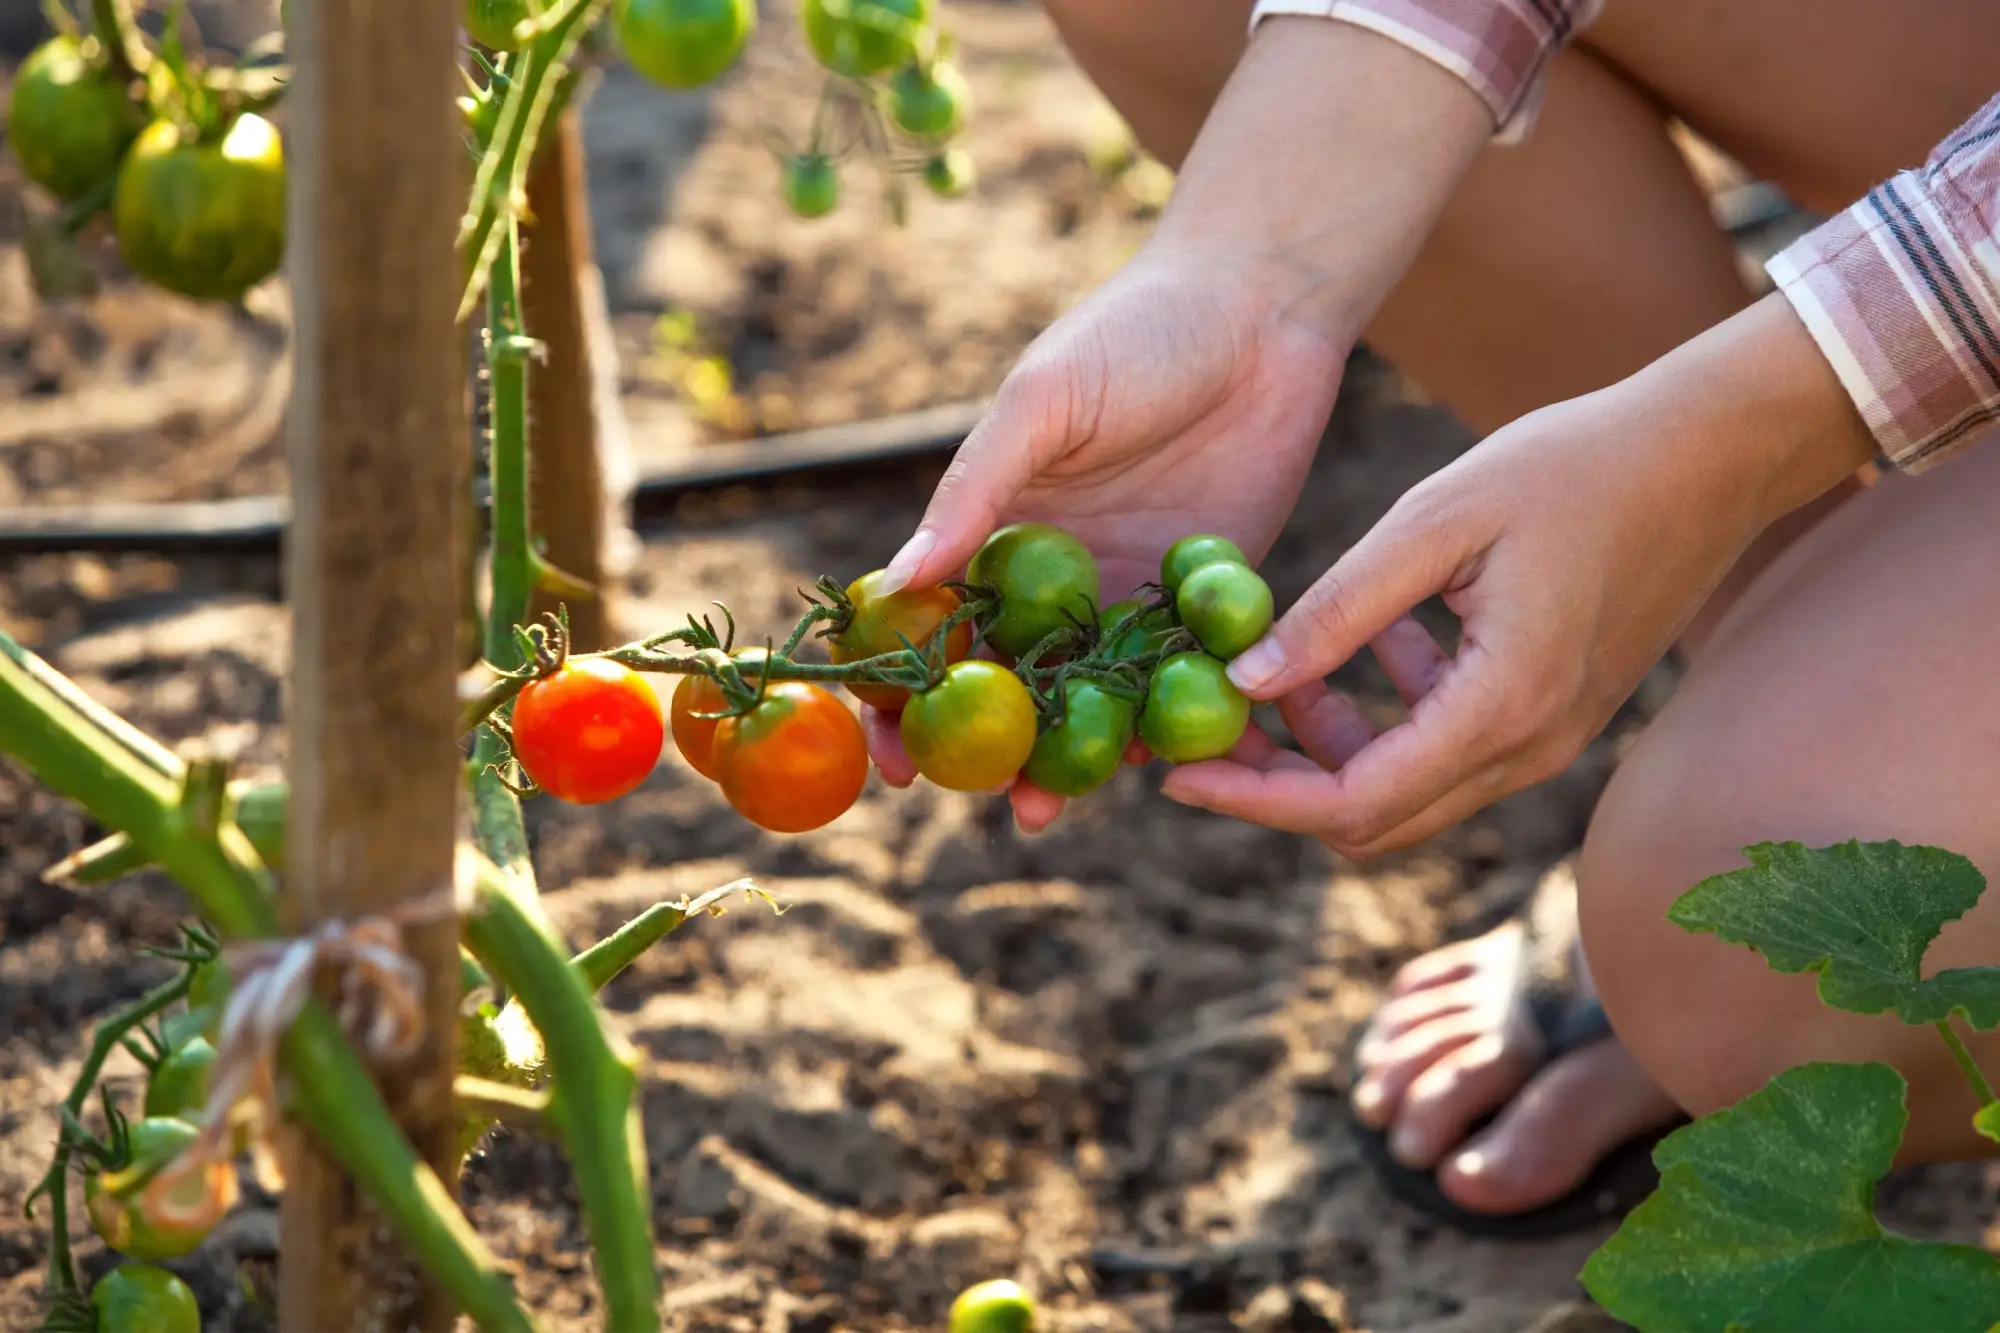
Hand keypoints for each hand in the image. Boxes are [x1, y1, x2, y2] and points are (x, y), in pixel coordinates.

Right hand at [864, 245, 1341, 827]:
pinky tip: (1155, 768)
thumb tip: (895, 584)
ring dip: (1070, 758)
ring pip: (1090, 699)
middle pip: (1011, 685)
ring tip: (1052, 810)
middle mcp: (1056, 576)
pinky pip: (1178, 678)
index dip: (904, 697)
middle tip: (987, 804)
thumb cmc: (1135, 332)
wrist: (1262, 305)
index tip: (890, 757)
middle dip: (989, 753)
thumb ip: (973, 491)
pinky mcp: (1205, 600)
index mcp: (998, 529)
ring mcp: (1130, 594)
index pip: (935, 629)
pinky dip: (1164, 726)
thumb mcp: (1042, 403)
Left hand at [1165, 294, 1878, 856]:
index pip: (1351, 805)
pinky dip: (1389, 721)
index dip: (1253, 799)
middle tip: (1209, 728)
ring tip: (1280, 674)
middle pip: (1374, 822)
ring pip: (1410, 794)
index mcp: (1501, 709)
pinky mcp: (1558, 717)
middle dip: (1279, 787)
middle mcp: (1531, 750)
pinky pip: (1450, 754)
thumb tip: (1246, 681)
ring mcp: (1552, 742)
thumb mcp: (1435, 521)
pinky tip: (1376, 640)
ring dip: (1332, 751)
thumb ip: (1338, 610)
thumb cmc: (1574, 464)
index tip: (1176, 774)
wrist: (1711, 453)